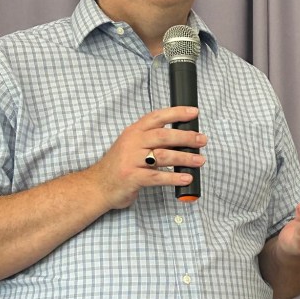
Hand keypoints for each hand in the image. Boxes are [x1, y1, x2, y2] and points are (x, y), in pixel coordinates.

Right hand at [87, 106, 206, 208]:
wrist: (97, 186)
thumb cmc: (120, 166)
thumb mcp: (132, 146)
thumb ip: (151, 140)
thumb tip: (182, 137)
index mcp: (134, 132)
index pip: (157, 117)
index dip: (176, 113)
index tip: (194, 112)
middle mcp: (132, 143)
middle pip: (163, 136)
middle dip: (186, 137)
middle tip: (202, 140)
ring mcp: (131, 160)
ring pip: (163, 156)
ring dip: (185, 158)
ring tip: (200, 160)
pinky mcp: (132, 178)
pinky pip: (157, 177)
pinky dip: (174, 177)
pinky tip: (186, 178)